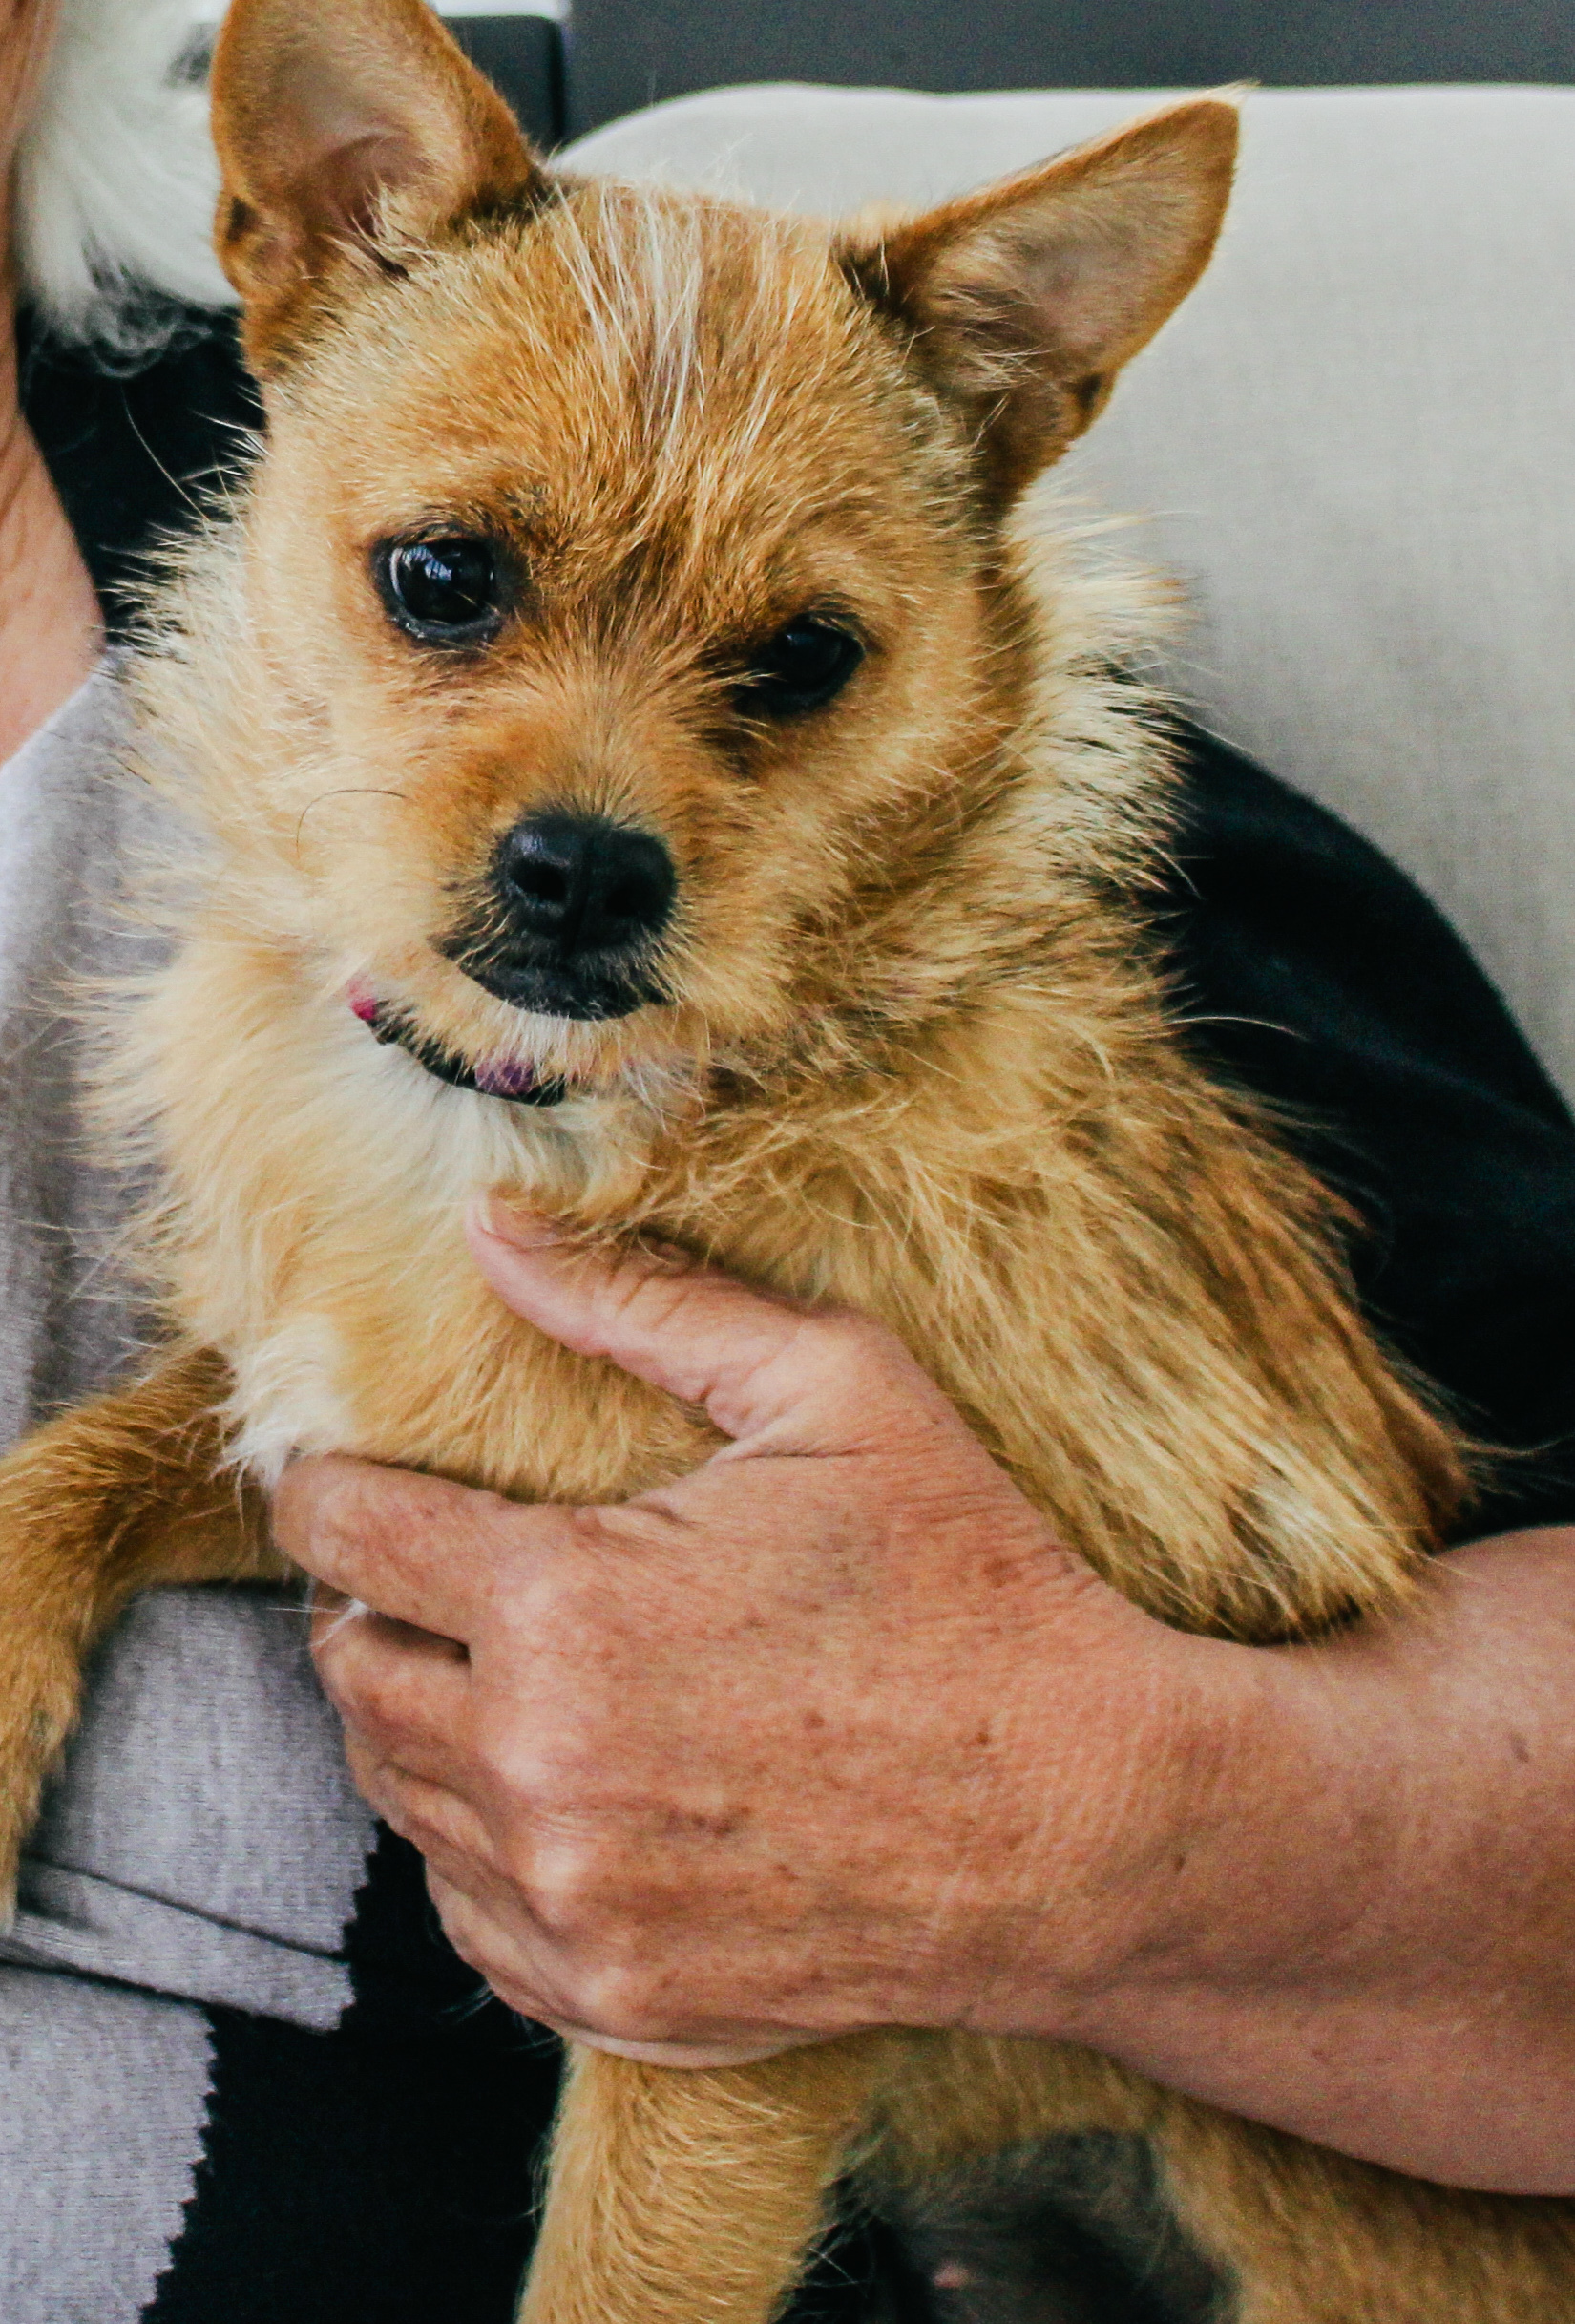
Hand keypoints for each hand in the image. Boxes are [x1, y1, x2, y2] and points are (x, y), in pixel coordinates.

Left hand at [278, 1203, 1212, 2067]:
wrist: (1088, 1819)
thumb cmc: (972, 1586)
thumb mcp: (834, 1391)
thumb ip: (647, 1304)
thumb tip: (494, 1229)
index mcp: (563, 1602)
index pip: (343, 1534)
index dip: (329, 1488)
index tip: (350, 1478)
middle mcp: (536, 1765)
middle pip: (350, 1668)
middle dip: (373, 1605)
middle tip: (447, 1572)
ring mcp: (571, 1896)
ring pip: (397, 1795)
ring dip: (426, 1722)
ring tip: (515, 1672)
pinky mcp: (613, 1993)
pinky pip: (469, 1915)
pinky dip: (485, 1847)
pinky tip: (569, 1792)